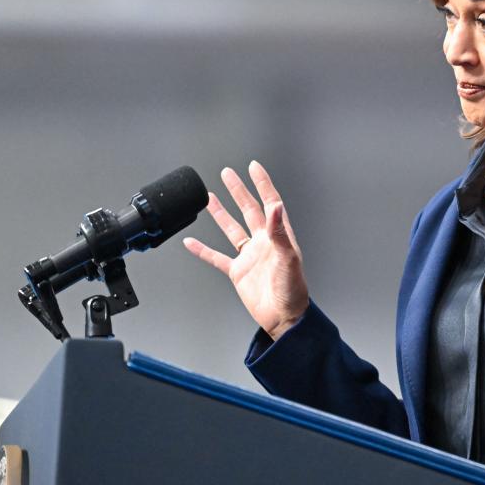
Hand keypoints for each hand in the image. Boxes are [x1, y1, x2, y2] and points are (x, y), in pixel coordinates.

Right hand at [183, 161, 308, 340]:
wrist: (284, 317)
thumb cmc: (293, 290)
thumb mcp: (288, 258)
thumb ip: (280, 231)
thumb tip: (275, 206)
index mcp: (278, 236)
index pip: (269, 203)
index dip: (262, 184)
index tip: (254, 167)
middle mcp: (263, 242)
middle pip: (248, 210)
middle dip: (239, 191)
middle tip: (228, 174)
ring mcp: (249, 256)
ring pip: (232, 229)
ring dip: (221, 213)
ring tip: (209, 196)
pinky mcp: (238, 272)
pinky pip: (217, 257)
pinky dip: (203, 250)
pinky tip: (191, 242)